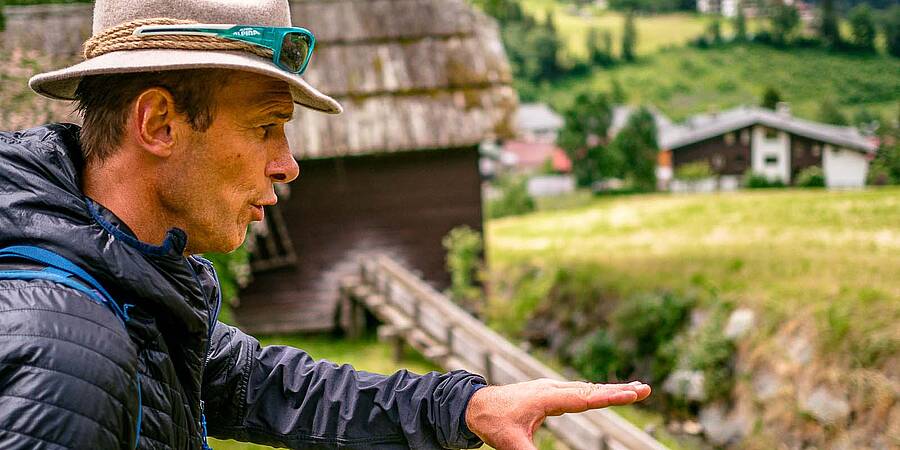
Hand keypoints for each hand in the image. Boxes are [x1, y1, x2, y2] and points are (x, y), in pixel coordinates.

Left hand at [464, 378, 651, 449]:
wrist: (474, 405)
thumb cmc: (492, 422)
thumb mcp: (511, 443)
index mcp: (546, 397)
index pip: (585, 398)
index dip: (611, 397)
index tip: (633, 393)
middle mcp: (551, 389)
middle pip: (591, 390)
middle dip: (618, 391)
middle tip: (645, 390)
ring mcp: (549, 389)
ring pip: (586, 389)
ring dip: (609, 390)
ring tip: (634, 390)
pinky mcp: (547, 394)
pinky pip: (577, 393)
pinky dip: (595, 393)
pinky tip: (605, 394)